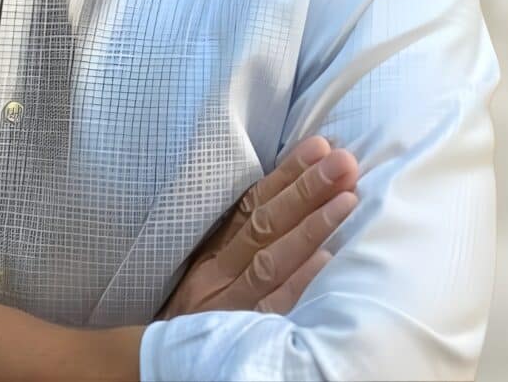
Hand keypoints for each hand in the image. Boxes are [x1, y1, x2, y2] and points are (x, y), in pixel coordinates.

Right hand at [156, 136, 358, 317]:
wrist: (160, 359)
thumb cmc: (191, 312)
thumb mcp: (204, 268)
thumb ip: (237, 238)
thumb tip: (285, 197)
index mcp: (212, 249)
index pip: (252, 204)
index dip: (287, 174)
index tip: (319, 147)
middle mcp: (218, 271)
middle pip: (265, 224)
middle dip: (306, 189)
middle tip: (342, 162)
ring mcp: (229, 302)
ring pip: (271, 258)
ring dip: (311, 226)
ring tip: (347, 199)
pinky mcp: (240, 332)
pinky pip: (272, 307)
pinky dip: (297, 282)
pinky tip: (326, 262)